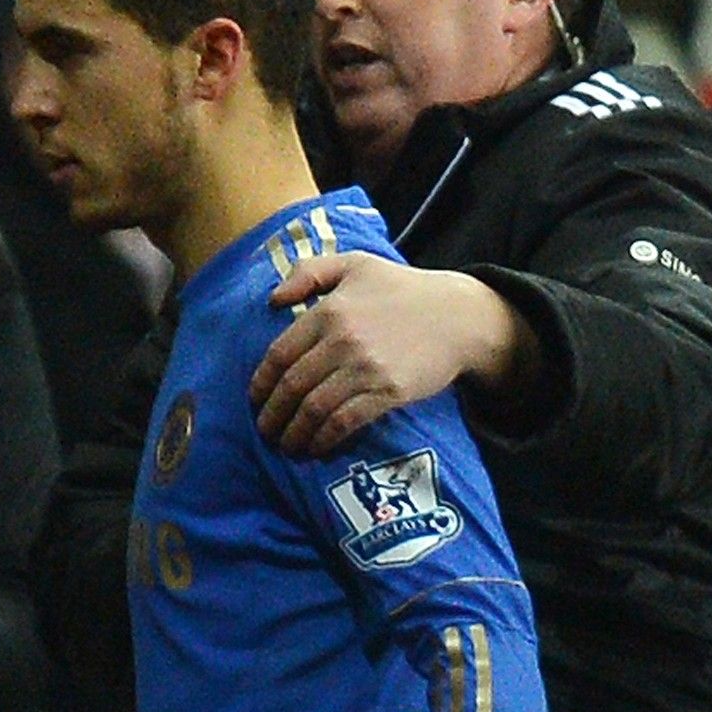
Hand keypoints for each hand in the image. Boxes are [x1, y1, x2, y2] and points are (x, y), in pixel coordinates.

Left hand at [249, 253, 526, 456]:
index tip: (254, 401)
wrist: (457, 316)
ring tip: (287, 446)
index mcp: (328, 311)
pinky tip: (317, 447)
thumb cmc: (402, 289)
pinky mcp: (388, 392)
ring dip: (295, 434)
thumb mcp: (355, 263)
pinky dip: (325, 439)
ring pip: (314, 410)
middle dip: (272, 416)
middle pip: (292, 387)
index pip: (279, 354)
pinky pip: (345, 422)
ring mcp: (366, 368)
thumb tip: (272, 301)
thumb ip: (309, 272)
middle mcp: (342, 340)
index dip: (260, 384)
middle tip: (266, 432)